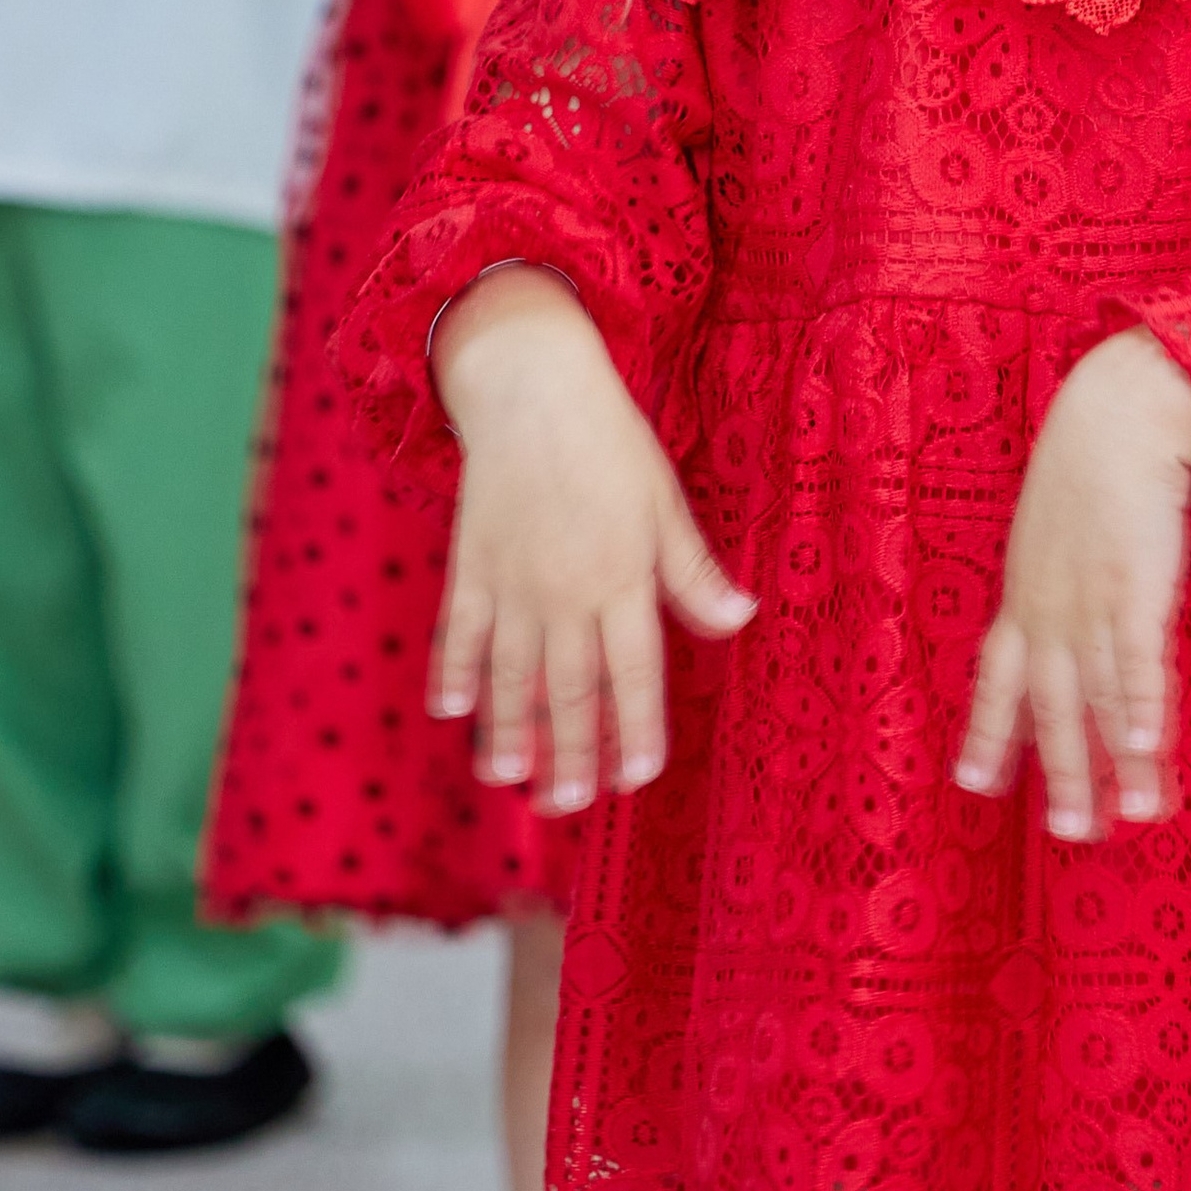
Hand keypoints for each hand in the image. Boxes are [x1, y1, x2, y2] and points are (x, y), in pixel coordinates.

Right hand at [431, 268, 754, 811]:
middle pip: (568, 687)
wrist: (530, 383)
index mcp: (621, 576)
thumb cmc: (610, 441)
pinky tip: (451, 712)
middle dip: (570, 753)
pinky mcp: (470, 564)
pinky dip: (453, 671)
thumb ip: (693, 572)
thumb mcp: (665, 501)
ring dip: (509, 730)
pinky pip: (458, 630)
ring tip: (508, 781)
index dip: (637, 728)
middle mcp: (564, 589)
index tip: (638, 777)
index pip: (634, 670)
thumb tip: (740, 621)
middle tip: (568, 806)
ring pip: (509, 672)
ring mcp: (511, 580)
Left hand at [958, 330, 1190, 840]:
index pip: (997, 676)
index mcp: (1025, 594)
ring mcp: (1088, 601)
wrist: (1116, 412)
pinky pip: (1136, 660)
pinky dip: (1139, 708)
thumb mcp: (1060, 527)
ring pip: (1097, 697)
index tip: (974, 785)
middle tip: (1074, 836)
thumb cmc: (1093, 465)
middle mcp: (1048, 608)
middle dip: (1062, 772)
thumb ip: (1063, 570)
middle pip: (1049, 705)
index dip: (989, 733)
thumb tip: (1075, 596)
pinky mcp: (1134, 586)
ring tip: (1129, 819)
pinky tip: (1144, 751)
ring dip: (1114, 762)